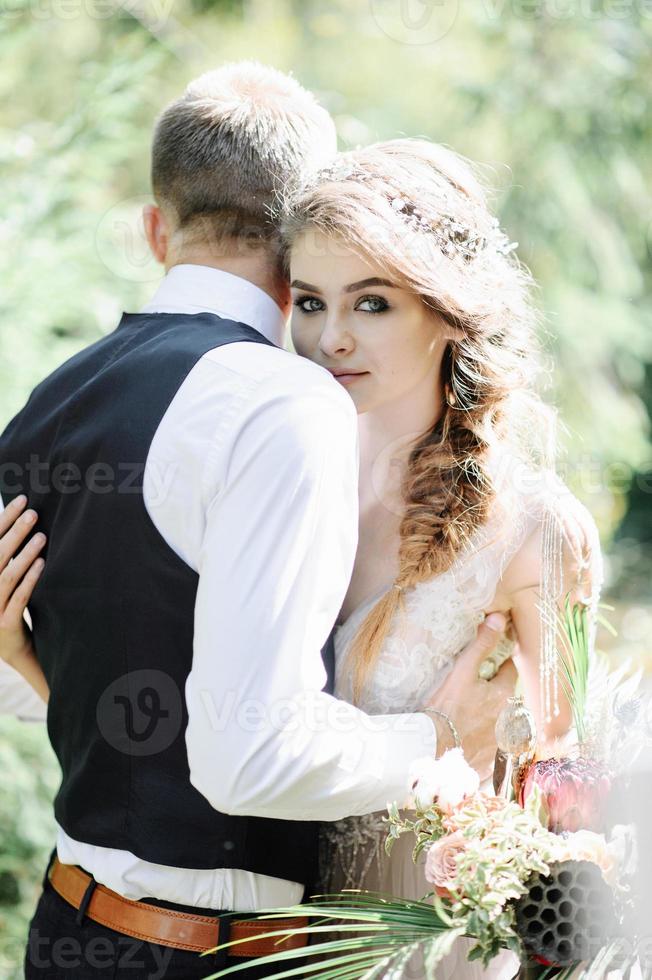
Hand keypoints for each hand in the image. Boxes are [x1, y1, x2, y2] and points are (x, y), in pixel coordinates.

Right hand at [0, 495, 45, 667]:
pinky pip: (19, 597)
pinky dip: (30, 578)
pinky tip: (42, 563)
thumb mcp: (3, 578)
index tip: (21, 500)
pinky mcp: (5, 623)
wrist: (9, 646)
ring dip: (24, 553)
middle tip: (33, 513)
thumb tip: (25, 519)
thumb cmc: (7, 604)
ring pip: (7, 575)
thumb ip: (7, 554)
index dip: (3, 520)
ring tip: (42, 536)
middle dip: (14, 531)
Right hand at [425, 612, 517, 780]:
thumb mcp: (462, 671)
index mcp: (505, 695)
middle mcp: (510, 720)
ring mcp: (503, 743)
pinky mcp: (493, 762)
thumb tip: (499, 617)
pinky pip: (494, 748)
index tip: (488, 664)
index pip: (509, 671)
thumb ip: (481, 644)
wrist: (431, 748)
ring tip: (472, 716)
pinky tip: (470, 739)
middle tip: (476, 691)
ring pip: (503, 723)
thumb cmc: (446, 707)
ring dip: (493, 718)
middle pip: (508, 698)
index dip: (498, 665)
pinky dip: (486, 743)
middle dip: (497, 693)